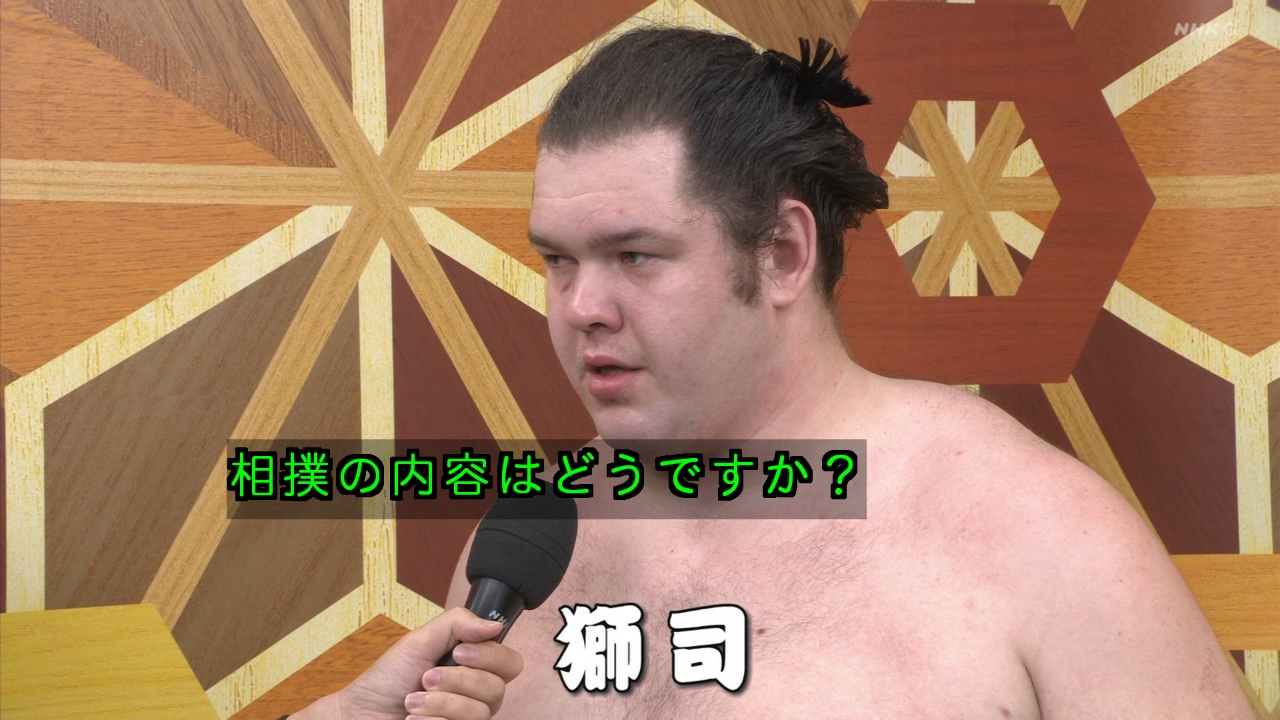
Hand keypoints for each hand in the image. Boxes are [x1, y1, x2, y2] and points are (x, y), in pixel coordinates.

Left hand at [293, 607, 523, 719]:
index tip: (458, 652)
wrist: (360, 713)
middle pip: (497, 688)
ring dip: (440, 702)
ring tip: (413, 701)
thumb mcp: (420, 641)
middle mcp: (477, 696)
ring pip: (480, 713)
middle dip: (457, 680)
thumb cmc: (388, 679)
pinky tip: (413, 719)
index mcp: (475, 668)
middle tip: (427, 677)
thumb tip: (495, 624)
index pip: (510, 663)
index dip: (490, 656)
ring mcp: (466, 719)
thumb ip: (458, 624)